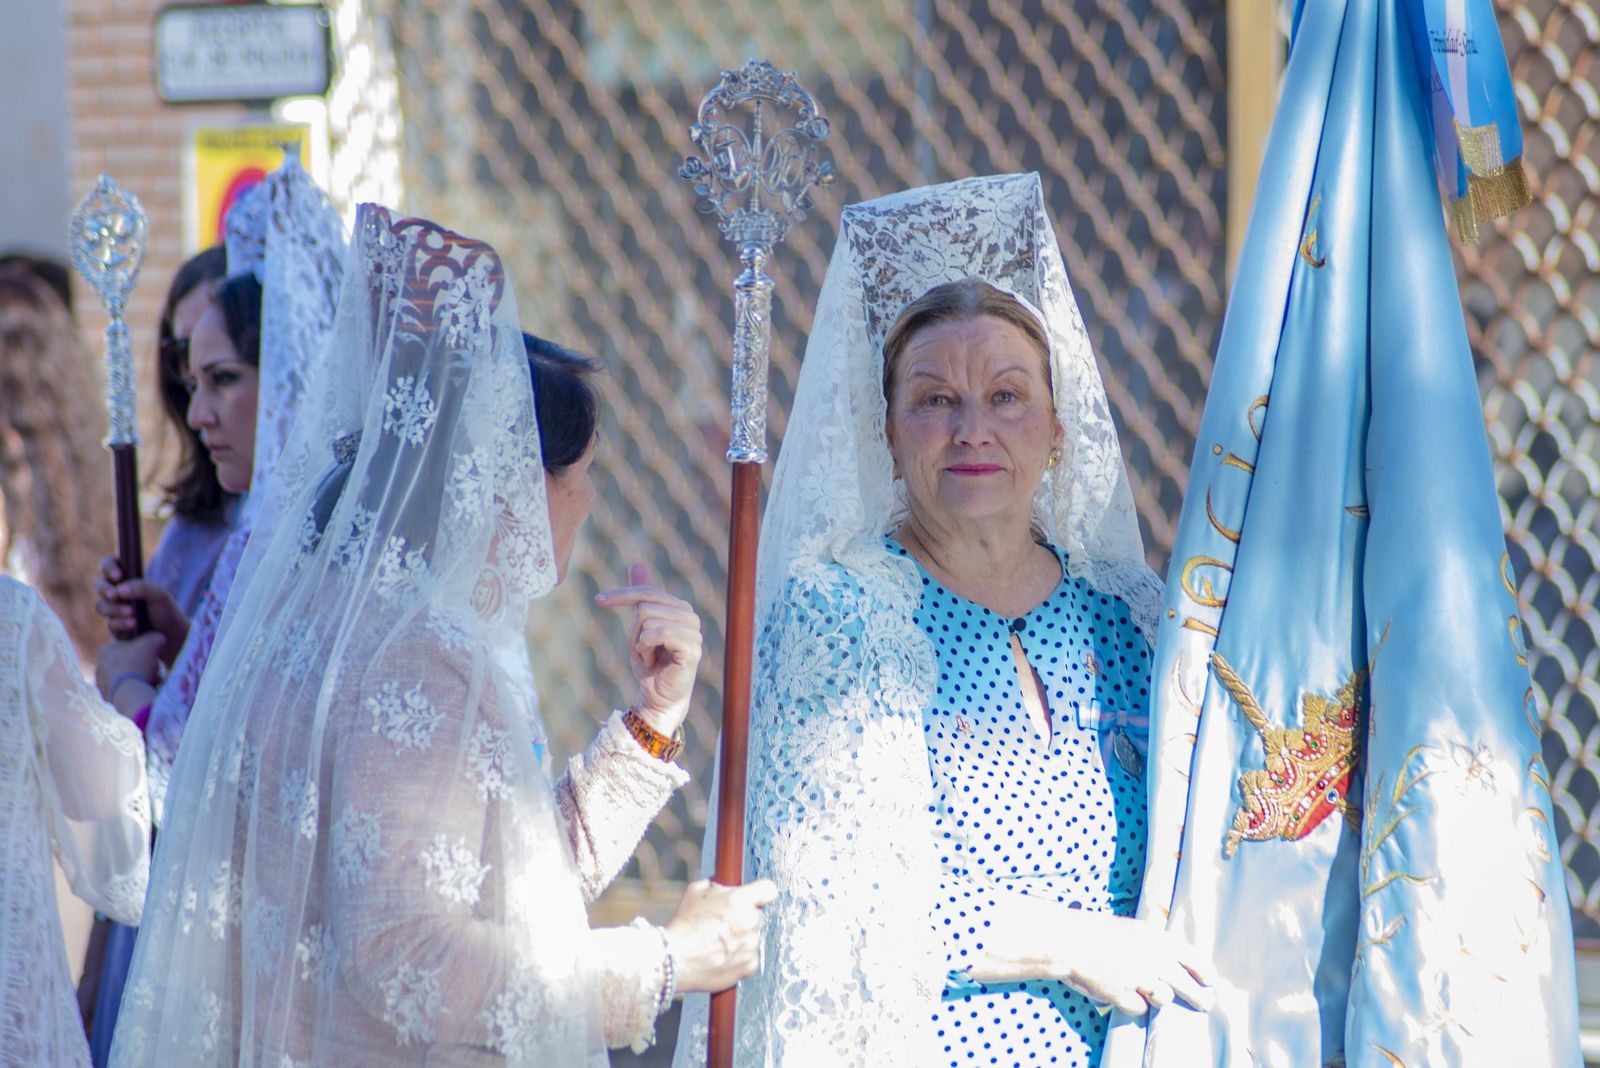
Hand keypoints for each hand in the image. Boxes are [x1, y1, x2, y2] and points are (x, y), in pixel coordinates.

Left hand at [94, 633, 163, 716]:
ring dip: (141, 678)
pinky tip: (144, 691)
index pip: (128, 645)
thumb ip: (155, 636)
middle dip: (143, 666)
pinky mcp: (106, 696)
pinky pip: (124, 690)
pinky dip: (134, 690)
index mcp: (106, 649)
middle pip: (129, 662)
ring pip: (127, 677)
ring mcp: (101, 682)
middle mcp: (99, 665)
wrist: (127, 692)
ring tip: (153, 682)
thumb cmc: (138, 663)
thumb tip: (159, 637)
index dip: (144, 649)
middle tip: (155, 671)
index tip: (153, 655)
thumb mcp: (152, 642)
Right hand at [95, 555, 187, 662]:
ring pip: (101, 606)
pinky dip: (122, 623)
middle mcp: (117, 592)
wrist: (172, 636)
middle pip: (99, 585)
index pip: (108, 564)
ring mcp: (114, 610)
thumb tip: (120, 590)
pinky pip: (110, 623)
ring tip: (133, 613)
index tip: (118, 576)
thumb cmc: (166, 610)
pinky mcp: (115, 626)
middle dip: (106, 590)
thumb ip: (142, 587)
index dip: (108, 567)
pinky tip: (134, 625)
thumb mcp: (159, 595)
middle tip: (116, 595)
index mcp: (127, 578)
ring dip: (115, 609)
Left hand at [594, 563, 702, 735]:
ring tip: (650, 657)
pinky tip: (654, 661)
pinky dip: (646, 647)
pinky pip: (658, 632)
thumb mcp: (639, 627)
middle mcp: (689, 615)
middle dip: (633, 630)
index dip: (620, 595)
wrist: (658, 699)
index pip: (646, 590)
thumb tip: (636, 563)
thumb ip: (641, 596)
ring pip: (648, 618)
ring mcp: (693, 631)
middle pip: (644, 605)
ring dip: (639, 642)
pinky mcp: (692, 648)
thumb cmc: (651, 664)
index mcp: (679, 607)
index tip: (598, 601)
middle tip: (642, 650)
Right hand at [664, 878, 777, 993]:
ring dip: (742, 937)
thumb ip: (719, 884)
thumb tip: (728, 886)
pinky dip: (740, 956)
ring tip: (718, 942)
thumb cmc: (684, 923)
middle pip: (758, 914)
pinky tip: (721, 955)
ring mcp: (752, 945)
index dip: (761, 892)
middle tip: (725, 923)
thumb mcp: (697, 890)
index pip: (769, 889)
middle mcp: (751, 921)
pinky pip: (751, 956)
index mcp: (740, 900)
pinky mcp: (750, 965)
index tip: (755, 897)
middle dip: (745, 916)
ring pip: (754, 936)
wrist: (674, 959)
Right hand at [1053, 912, 1213, 1015]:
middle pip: (1187, 986)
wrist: (1070, 940)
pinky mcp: (1125, 996)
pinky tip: (1122, 990)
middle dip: (1198, 998)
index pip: (1193, 959)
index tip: (1210, 982)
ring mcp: (1140, 979)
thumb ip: (1156, 945)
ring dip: (1157, 997)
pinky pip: (1140, 1008)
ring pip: (1164, 999)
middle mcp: (1154, 959)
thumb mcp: (1134, 929)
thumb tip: (1176, 964)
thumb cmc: (1099, 932)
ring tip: (1144, 987)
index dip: (1204, 973)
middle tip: (1204, 1003)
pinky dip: (1133, 1003)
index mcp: (1158, 939)